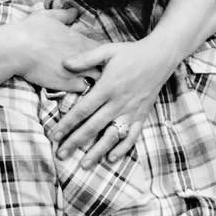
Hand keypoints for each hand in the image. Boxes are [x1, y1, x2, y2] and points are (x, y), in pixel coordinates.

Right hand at [9, 8, 100, 92]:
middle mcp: (82, 55)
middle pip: (104, 64)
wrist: (17, 48)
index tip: (97, 57)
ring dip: (96, 80)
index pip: (102, 48)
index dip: (102, 54)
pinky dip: (84, 90)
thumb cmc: (31, 30)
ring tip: (91, 83)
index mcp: (80, 39)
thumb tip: (74, 12)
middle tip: (97, 71)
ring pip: (98, 78)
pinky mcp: (67, 84)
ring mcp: (76, 70)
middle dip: (103, 68)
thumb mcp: (49, 16)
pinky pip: (85, 90)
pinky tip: (79, 90)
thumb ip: (65, 15)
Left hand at [50, 39, 174, 168]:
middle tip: (61, 154)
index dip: (67, 124)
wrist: (160, 57)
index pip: (83, 110)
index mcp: (108, 87)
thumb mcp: (108, 51)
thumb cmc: (131, 53)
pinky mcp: (142, 115)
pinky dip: (123, 148)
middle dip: (76, 142)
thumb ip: (86, 58)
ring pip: (112, 136)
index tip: (55, 135)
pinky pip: (132, 135)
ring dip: (97, 151)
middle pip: (94, 127)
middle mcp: (119, 102)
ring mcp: (131, 111)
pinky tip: (111, 158)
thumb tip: (64, 63)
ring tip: (84, 164)